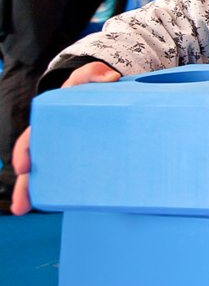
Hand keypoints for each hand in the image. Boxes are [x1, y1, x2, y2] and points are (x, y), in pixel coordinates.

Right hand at [11, 62, 120, 214]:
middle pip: (37, 162)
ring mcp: (69, 150)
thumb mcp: (88, 78)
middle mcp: (55, 138)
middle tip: (20, 206)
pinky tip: (68, 204)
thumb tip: (110, 77)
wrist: (109, 91)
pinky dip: (68, 190)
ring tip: (29, 211)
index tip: (23, 167)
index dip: (25, 151)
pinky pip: (74, 176)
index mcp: (50, 119)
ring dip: (40, 193)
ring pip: (52, 173)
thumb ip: (93, 73)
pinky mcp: (86, 158)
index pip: (32, 137)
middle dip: (26, 185)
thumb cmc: (92, 87)